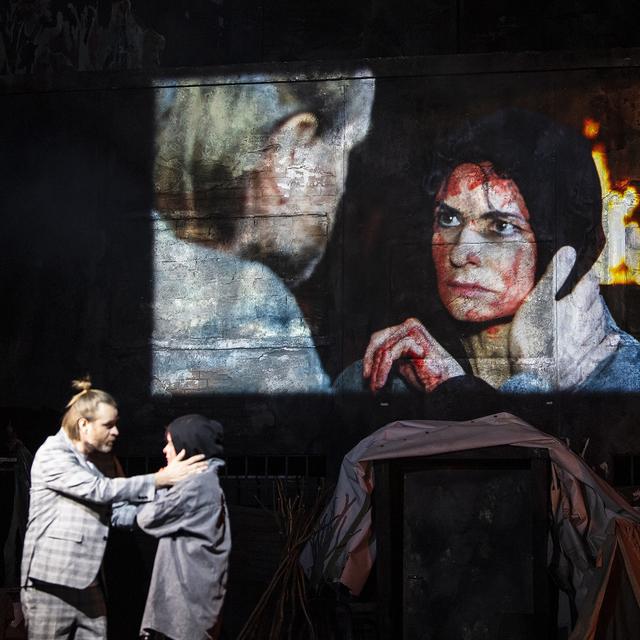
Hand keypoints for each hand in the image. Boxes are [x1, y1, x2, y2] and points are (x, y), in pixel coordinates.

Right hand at [154, 450, 206, 487]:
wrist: (166, 477)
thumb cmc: (170, 469)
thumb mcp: (174, 461)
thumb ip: (180, 455)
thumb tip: (184, 450)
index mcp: (183, 463)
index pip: (192, 459)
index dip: (198, 457)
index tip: (203, 456)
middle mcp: (185, 468)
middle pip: (195, 465)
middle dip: (202, 463)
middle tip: (207, 462)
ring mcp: (185, 474)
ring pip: (195, 471)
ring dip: (201, 469)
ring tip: (206, 468)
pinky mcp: (185, 479)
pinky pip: (192, 477)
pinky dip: (197, 475)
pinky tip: (201, 474)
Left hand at [363, 317, 463, 392]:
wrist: (447, 386)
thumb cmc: (428, 377)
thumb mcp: (403, 364)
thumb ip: (390, 357)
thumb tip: (371, 361)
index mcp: (407, 329)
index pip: (379, 338)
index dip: (369, 356)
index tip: (366, 373)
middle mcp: (409, 325)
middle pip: (378, 340)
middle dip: (370, 361)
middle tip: (368, 378)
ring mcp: (412, 329)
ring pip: (383, 348)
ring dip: (377, 370)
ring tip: (377, 385)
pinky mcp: (414, 338)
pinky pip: (390, 353)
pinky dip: (383, 369)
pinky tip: (382, 381)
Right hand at [510, 246, 618, 389]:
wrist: (538, 377)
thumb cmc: (534, 338)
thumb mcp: (538, 301)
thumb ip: (554, 277)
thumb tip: (569, 251)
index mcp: (580, 306)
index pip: (589, 284)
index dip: (585, 275)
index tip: (582, 269)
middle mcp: (590, 324)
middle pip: (596, 303)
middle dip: (590, 294)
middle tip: (582, 288)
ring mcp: (590, 345)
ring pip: (600, 323)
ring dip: (597, 314)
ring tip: (591, 308)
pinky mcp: (587, 363)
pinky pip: (603, 350)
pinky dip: (608, 342)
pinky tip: (612, 338)